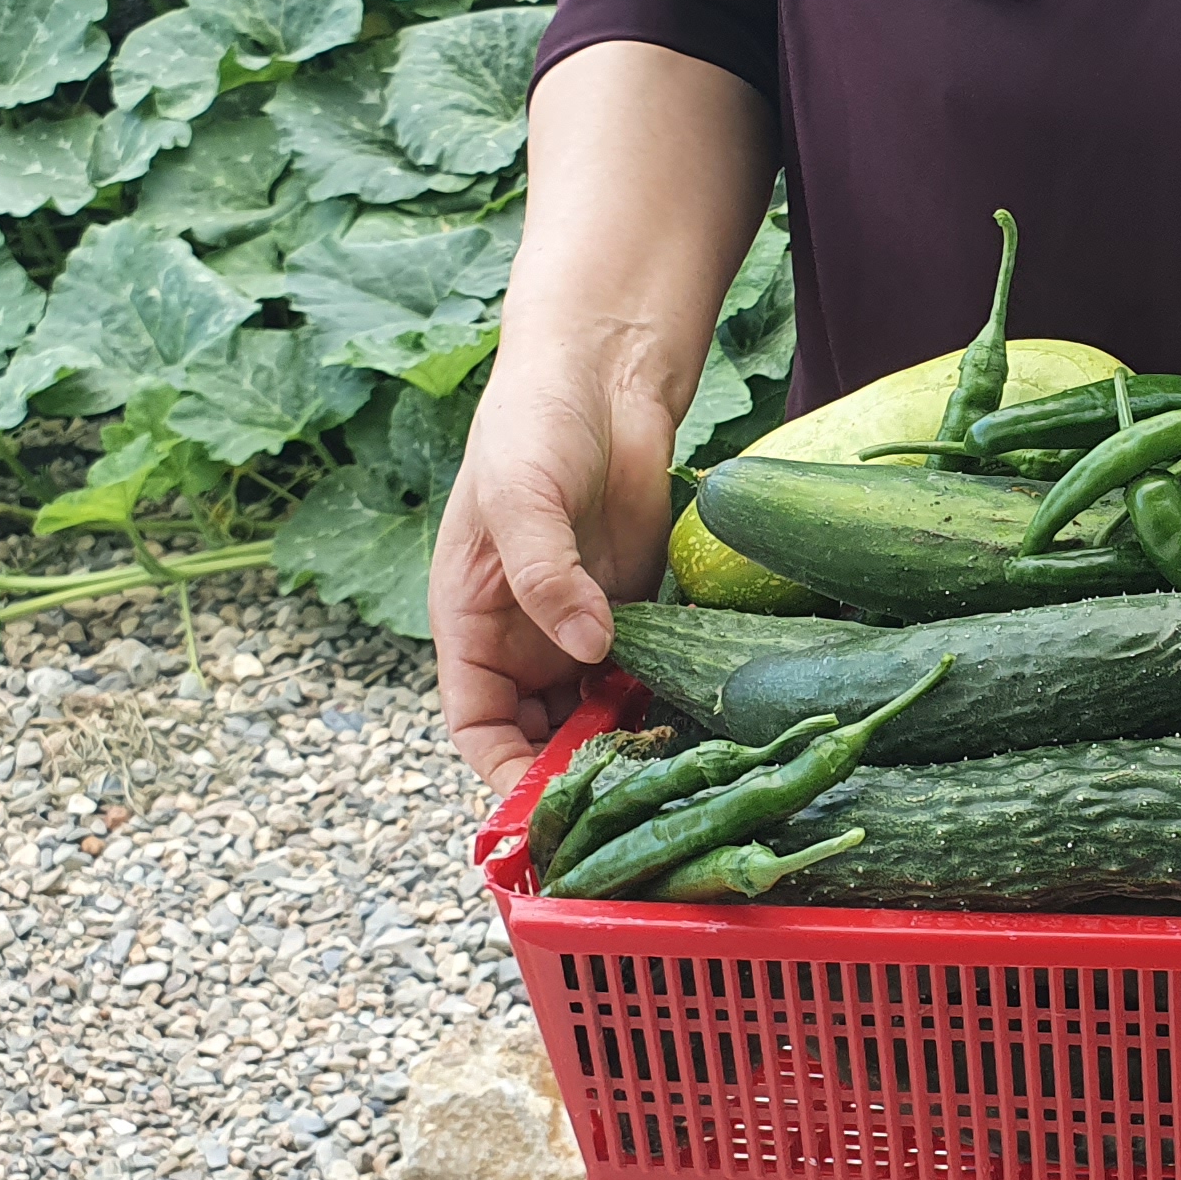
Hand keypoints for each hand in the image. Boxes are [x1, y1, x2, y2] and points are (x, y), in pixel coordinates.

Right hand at [430, 357, 682, 800]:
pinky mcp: (640, 614)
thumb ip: (545, 573)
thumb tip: (586, 647)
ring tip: (678, 762)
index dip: (507, 774)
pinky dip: (669, 703)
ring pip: (601, 717)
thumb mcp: (523, 496)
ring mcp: (585, 631)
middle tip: (637, 791)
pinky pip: (650, 679)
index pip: (478, 728)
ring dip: (633, 743)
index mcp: (475, 625)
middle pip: (544, 738)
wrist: (602, 376)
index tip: (553, 803)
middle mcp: (526, 641)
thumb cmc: (535, 425)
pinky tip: (705, 719)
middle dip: (582, 771)